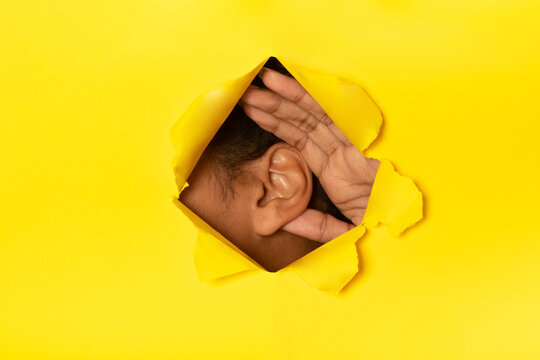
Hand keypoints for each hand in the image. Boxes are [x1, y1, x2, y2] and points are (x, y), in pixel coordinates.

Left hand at [239, 67, 379, 242]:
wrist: (417, 223)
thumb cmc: (386, 226)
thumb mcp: (344, 232)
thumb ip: (315, 226)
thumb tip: (282, 222)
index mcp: (334, 170)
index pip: (298, 140)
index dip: (275, 124)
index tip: (252, 112)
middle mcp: (339, 151)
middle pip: (300, 122)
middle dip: (273, 106)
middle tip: (246, 92)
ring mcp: (349, 141)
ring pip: (310, 113)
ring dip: (282, 98)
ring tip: (259, 83)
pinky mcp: (359, 137)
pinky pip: (328, 112)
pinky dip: (306, 97)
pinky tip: (284, 85)